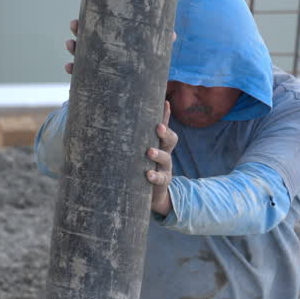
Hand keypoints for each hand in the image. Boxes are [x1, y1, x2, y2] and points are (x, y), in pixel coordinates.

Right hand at [64, 20, 175, 75]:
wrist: (143, 92)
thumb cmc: (146, 67)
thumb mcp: (152, 55)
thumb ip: (159, 44)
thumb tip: (172, 34)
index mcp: (112, 43)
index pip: (96, 31)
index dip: (84, 26)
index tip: (76, 22)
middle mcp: (102, 54)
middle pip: (85, 41)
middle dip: (76, 35)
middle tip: (74, 29)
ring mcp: (97, 68)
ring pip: (80, 59)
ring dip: (73, 53)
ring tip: (70, 50)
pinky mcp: (96, 83)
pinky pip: (81, 78)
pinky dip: (74, 73)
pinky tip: (70, 70)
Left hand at [147, 101, 176, 216]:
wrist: (153, 195)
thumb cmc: (144, 168)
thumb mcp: (142, 153)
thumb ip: (139, 138)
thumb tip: (128, 118)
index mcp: (160, 145)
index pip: (164, 127)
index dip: (166, 116)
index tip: (165, 103)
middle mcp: (165, 155)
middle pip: (170, 140)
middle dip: (165, 133)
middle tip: (158, 127)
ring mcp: (165, 169)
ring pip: (166, 159)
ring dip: (159, 154)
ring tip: (150, 151)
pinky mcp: (161, 183)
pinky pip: (160, 179)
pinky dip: (155, 176)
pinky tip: (148, 174)